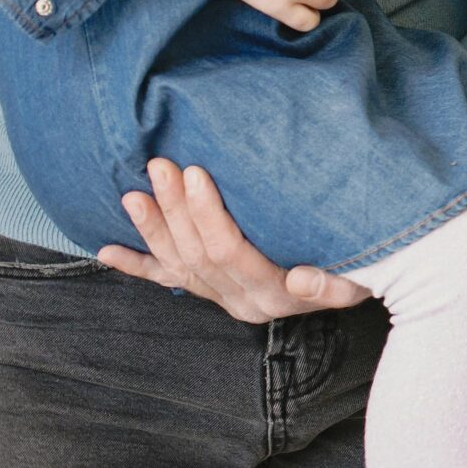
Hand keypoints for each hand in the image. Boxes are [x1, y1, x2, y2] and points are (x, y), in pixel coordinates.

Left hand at [97, 157, 369, 322]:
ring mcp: (223, 298)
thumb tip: (300, 278)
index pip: (228, 252)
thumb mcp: (359, 280)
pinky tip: (106, 251)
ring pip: (177, 264)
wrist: (352, 291)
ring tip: (133, 192)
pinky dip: (136, 265)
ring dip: (153, 228)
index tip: (196, 174)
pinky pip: (168, 281)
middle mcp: (240, 301)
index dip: (207, 214)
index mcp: (272, 294)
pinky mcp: (212, 294)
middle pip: (196, 253)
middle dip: (175, 208)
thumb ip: (332, 284)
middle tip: (160, 166)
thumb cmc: (360, 271)